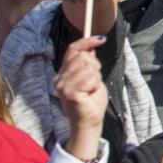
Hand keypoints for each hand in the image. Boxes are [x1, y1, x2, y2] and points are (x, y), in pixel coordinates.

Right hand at [55, 36, 108, 160]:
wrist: (88, 122)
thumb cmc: (90, 101)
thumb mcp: (91, 77)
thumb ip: (88, 64)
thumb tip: (91, 48)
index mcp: (63, 73)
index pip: (72, 49)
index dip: (87, 41)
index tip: (101, 39)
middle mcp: (60, 78)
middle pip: (83, 57)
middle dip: (95, 66)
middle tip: (94, 81)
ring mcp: (63, 86)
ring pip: (88, 67)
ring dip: (96, 77)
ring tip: (91, 89)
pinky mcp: (70, 93)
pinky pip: (90, 78)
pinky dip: (95, 85)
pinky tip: (90, 94)